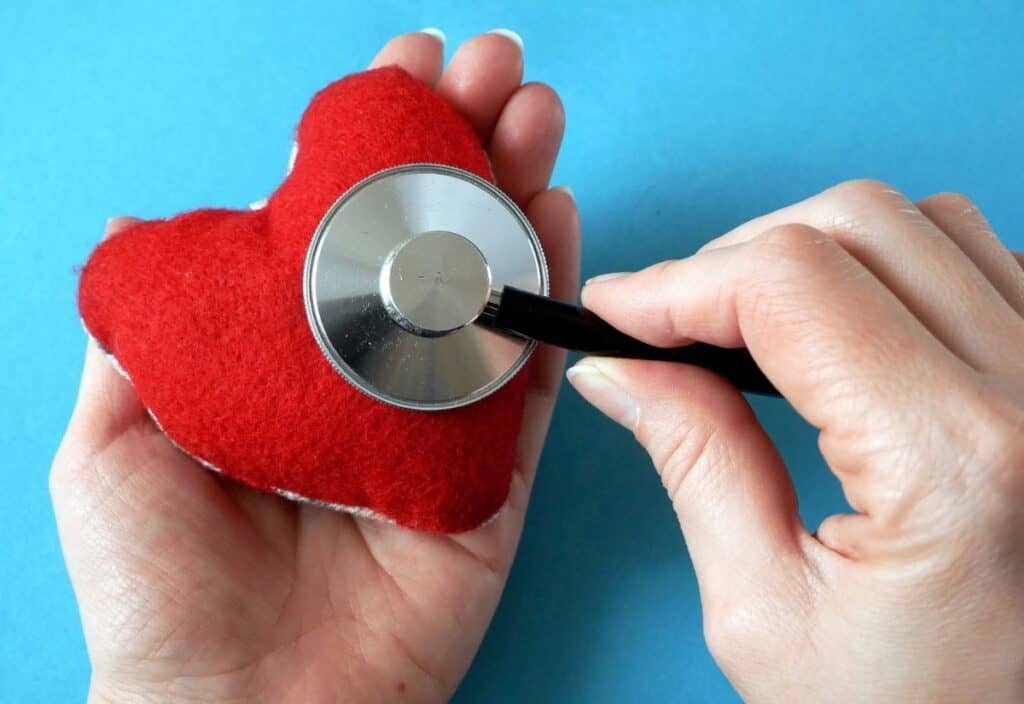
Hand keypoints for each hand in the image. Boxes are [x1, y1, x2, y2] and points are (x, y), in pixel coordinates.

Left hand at [51, 31, 579, 702]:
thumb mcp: (112, 443)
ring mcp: (441, 425)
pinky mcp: (494, 480)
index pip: (339, 228)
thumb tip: (128, 226)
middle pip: (429, 243)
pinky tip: (562, 217)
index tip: (402, 68)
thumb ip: (134, 336)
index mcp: (288, 361)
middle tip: (498, 69)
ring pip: (491, 291)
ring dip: (518, 196)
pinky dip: (550, 295)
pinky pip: (533, 380)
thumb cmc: (161, 589)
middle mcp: (371, 379)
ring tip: (538, 116)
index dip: (370, 144)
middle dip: (464, 147)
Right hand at [571, 180, 1022, 701]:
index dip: (677, 281)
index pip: (789, 284)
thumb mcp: (767, 615)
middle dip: (736, 258)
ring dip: (814, 252)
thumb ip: (694, 461)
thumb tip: (620, 368)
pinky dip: (888, 269)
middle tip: (671, 323)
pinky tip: (840, 332)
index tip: (617, 307)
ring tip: (749, 325)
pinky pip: (980, 260)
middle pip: (856, 223)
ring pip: (923, 223)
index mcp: (954, 464)